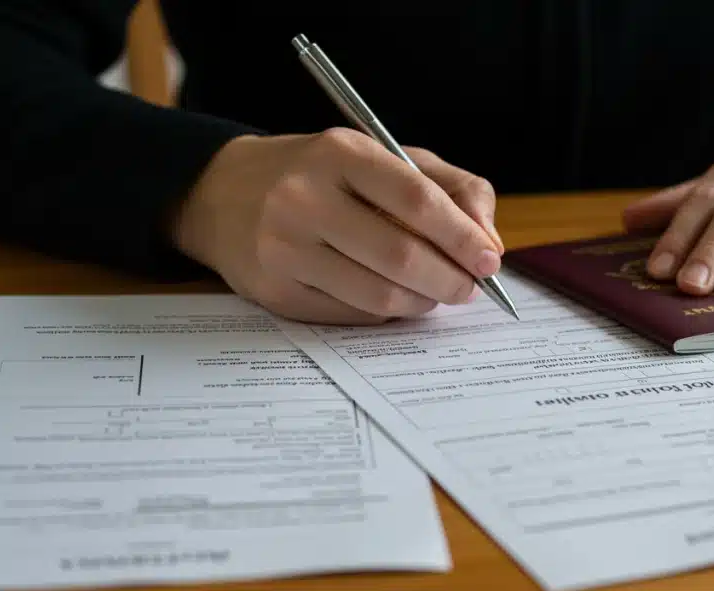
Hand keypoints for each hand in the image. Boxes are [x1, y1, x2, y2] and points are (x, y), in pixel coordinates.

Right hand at [170, 128, 503, 323]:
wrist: (224, 193)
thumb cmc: (324, 175)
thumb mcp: (387, 158)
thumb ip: (452, 189)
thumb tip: (489, 242)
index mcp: (340, 153)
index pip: (416, 199)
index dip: (462, 236)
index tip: (490, 259)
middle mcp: (304, 197)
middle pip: (400, 255)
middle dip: (449, 279)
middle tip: (469, 287)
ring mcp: (283, 247)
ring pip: (378, 295)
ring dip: (422, 302)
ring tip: (433, 292)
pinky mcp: (274, 291)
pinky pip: (352, 315)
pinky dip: (385, 312)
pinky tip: (390, 296)